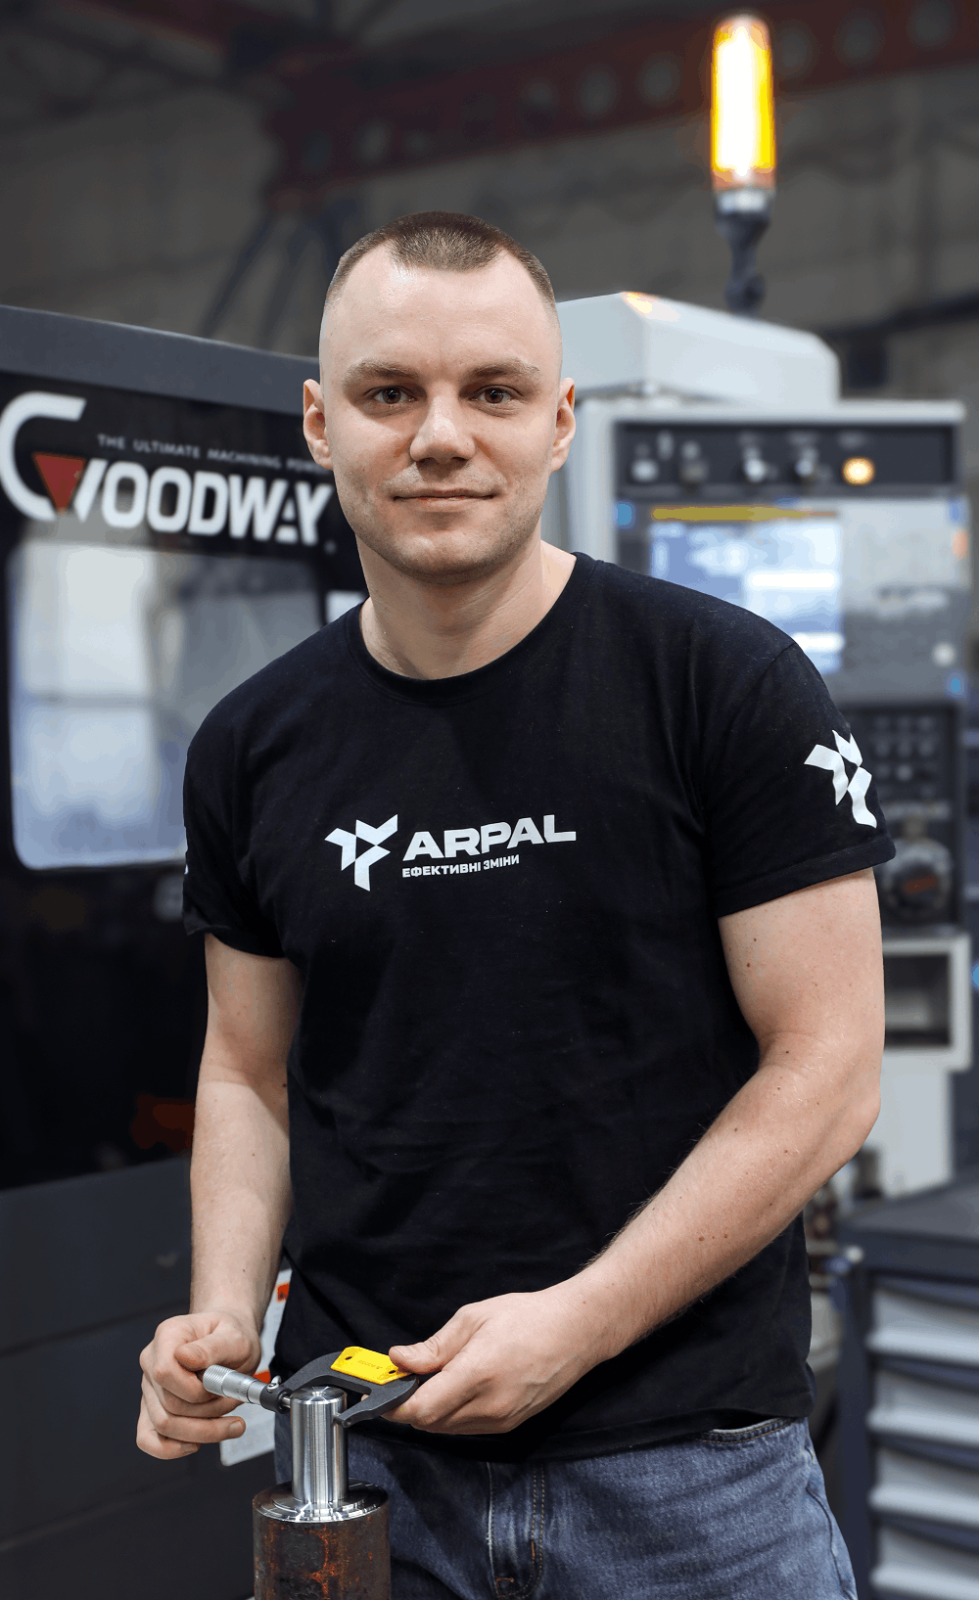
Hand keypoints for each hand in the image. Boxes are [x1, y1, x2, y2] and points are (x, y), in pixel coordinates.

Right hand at [137, 1310, 261, 1459]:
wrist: (229, 1340)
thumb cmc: (231, 1335)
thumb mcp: (235, 1337)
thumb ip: (212, 1347)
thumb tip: (185, 1357)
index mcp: (168, 1336)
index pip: (165, 1372)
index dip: (194, 1390)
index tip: (220, 1387)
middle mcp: (152, 1361)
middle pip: (168, 1406)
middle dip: (209, 1414)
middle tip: (235, 1403)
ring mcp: (150, 1387)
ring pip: (164, 1426)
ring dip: (203, 1430)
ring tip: (230, 1421)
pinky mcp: (152, 1408)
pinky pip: (148, 1439)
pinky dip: (173, 1448)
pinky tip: (197, 1443)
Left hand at [387, 1282, 609, 1434]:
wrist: (575, 1331)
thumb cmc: (526, 1317)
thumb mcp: (473, 1319)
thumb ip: (433, 1346)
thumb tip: (399, 1359)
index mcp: (476, 1375)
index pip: (421, 1409)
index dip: (394, 1406)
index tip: (378, 1395)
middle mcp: (489, 1406)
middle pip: (430, 1423)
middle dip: (408, 1406)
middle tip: (401, 1381)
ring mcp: (502, 1420)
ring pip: (448, 1429)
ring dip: (430, 1412)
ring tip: (430, 1380)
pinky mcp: (511, 1425)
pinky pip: (468, 1428)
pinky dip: (452, 1415)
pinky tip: (454, 1389)